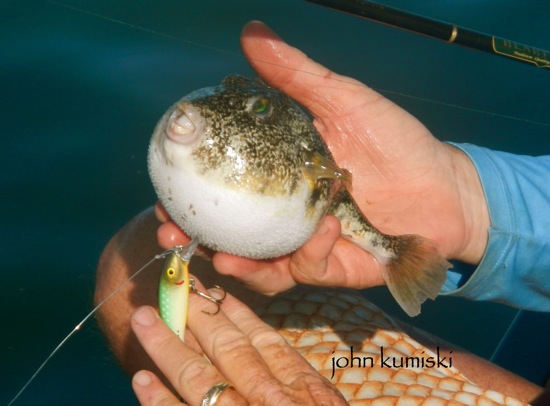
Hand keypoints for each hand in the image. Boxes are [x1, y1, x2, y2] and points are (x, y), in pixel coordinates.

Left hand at [130, 277, 345, 404]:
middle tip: (173, 288)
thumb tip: (266, 352)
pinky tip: (141, 379)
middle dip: (196, 315)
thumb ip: (297, 384)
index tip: (214, 290)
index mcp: (303, 390)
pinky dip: (160, 402)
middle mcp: (272, 400)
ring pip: (200, 377)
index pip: (263, 340)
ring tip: (143, 318)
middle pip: (227, 349)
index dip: (236, 312)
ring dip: (168, 345)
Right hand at [157, 21, 488, 294]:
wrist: (444, 190)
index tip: (163, 188)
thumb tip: (251, 33)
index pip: (223, 186)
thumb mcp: (344, 102)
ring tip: (221, 258)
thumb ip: (297, 76)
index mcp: (277, 175)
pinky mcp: (329, 268)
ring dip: (234, 263)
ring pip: (256, 262)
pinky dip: (306, 256)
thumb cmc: (396, 142)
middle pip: (226, 231)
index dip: (188, 191)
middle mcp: (282, 212)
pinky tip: (318, 235)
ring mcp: (303, 243)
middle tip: (172, 234)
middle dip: (195, 238)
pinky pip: (306, 269)